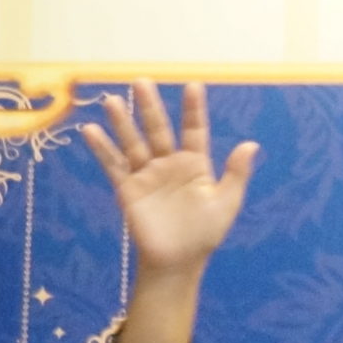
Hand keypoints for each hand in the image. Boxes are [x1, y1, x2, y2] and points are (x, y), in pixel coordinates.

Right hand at [81, 79, 257, 277]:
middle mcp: (169, 163)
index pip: (194, 130)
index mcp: (195, 164)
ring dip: (122, 123)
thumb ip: (235, 174)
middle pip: (158, 129)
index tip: (193, 86)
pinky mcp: (128, 189)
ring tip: (112, 100)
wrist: (178, 261)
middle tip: (141, 81)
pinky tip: (90, 130)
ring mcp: (146, 174)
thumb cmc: (205, 233)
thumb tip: (251, 144)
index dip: (193, 109)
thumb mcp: (226, 203)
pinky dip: (102, 149)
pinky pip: (113, 165)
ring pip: (133, 143)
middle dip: (150, 107)